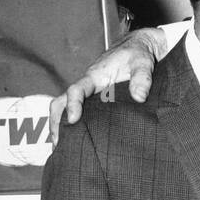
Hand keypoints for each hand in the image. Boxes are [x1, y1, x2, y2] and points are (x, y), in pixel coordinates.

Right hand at [49, 26, 167, 141]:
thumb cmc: (138, 54)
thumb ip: (142, 78)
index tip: (73, 120)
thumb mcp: (143, 62)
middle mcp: (88, 86)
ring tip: (64, 150)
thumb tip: (139, 97)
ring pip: (67, 110)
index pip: (76, 90)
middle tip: (58, 145)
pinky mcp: (96, 102)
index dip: (73, 105)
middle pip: (62, 102)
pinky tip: (79, 143)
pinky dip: (75, 127)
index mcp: (95, 76)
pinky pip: (81, 114)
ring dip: (62, 127)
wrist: (138, 49)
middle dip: (56, 122)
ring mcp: (90, 95)